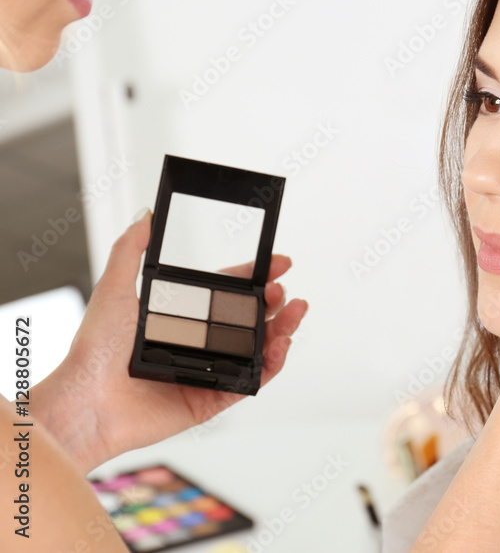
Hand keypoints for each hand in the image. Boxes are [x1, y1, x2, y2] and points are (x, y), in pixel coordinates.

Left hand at [32, 211, 307, 472]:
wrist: (86, 403)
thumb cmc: (93, 351)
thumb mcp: (113, 288)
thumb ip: (130, 249)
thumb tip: (145, 215)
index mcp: (180, 318)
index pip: (228, 292)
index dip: (255, 277)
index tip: (278, 263)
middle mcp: (197, 344)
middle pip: (250, 319)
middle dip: (275, 303)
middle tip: (284, 291)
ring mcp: (207, 372)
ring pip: (257, 349)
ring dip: (282, 330)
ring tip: (295, 314)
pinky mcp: (212, 399)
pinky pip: (251, 382)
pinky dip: (271, 366)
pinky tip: (281, 347)